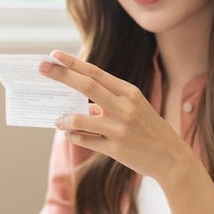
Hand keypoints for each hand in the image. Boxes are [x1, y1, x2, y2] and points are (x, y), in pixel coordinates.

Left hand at [39, 50, 192, 181]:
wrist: (171, 157)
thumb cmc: (149, 130)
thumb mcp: (134, 109)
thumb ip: (108, 103)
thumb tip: (83, 105)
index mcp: (128, 92)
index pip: (95, 73)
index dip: (73, 63)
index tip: (54, 55)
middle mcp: (124, 107)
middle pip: (86, 86)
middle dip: (61, 75)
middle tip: (41, 68)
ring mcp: (120, 128)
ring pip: (80, 119)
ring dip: (64, 119)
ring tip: (58, 121)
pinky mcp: (115, 148)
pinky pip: (85, 140)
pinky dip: (74, 137)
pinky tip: (72, 136)